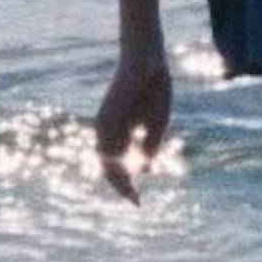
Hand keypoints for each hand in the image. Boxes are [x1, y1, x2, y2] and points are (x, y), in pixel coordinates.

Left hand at [95, 48, 172, 199]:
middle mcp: (107, 129)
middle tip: (136, 202)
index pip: (117, 165)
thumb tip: (145, 169)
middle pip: (108, 167)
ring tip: (131, 193)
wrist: (148, 59)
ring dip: (118, 178)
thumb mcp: (156, 124)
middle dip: (122, 186)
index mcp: (118, 133)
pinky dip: (115, 160)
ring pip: (106, 158)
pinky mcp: (108, 114)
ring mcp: (105, 122)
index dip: (127, 185)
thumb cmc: (152, 88)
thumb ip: (150, 145)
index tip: (138, 202)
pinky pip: (108, 143)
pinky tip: (127, 172)